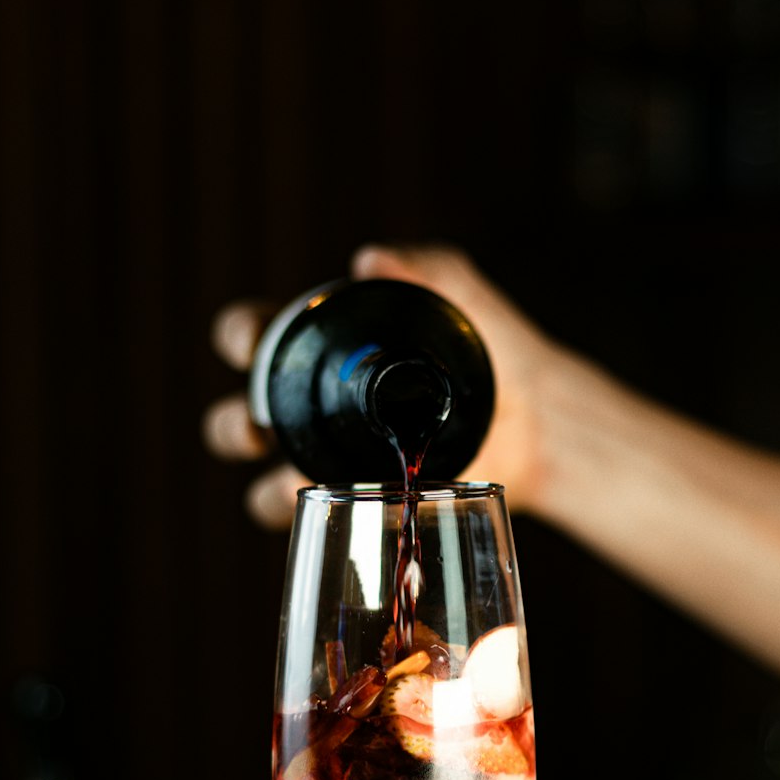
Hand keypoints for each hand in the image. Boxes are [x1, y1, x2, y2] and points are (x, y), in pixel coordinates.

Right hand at [202, 245, 555, 527]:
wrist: (542, 415)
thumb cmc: (498, 346)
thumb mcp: (463, 296)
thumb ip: (423, 266)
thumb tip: (369, 260)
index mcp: (322, 349)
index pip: (254, 336)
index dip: (242, 336)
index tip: (254, 342)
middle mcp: (316, 408)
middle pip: (240, 420)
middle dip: (237, 425)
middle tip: (263, 427)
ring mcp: (337, 460)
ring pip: (264, 483)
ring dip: (265, 486)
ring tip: (294, 479)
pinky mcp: (366, 502)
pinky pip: (322, 518)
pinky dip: (321, 519)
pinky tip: (345, 505)